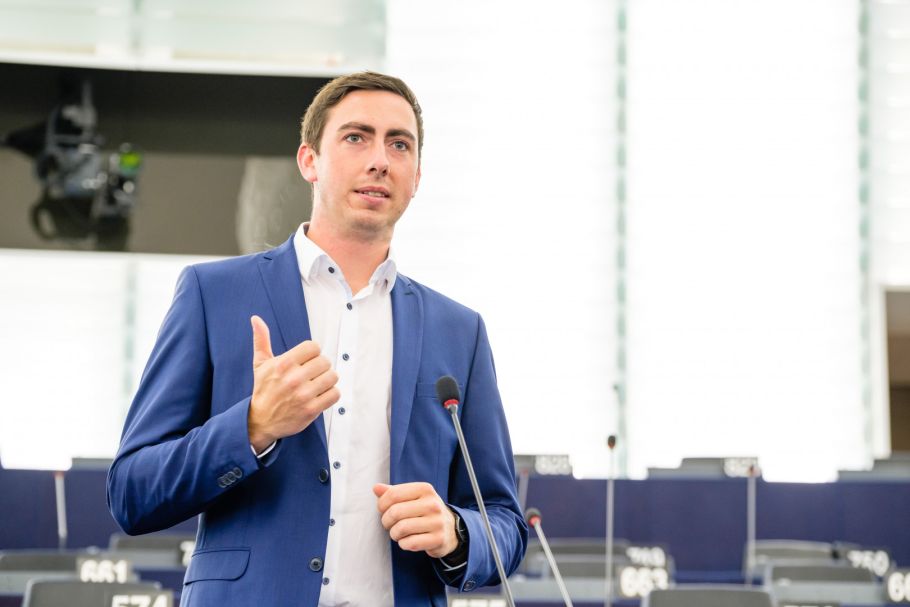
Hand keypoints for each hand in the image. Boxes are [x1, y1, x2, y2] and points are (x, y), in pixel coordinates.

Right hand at [247, 315, 339, 451]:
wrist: (261, 420)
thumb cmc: (263, 390)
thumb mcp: (260, 364)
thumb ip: (261, 340)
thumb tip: (256, 319)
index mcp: (283, 364)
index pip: (313, 347)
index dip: (313, 353)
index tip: (307, 360)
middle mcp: (293, 379)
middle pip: (325, 361)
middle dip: (320, 367)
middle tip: (312, 374)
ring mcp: (303, 395)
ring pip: (332, 377)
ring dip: (327, 380)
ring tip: (317, 384)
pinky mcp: (311, 410)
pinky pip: (334, 394)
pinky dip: (331, 394)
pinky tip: (320, 395)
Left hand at [373, 482, 458, 557]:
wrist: (450, 530)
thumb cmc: (425, 511)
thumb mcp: (412, 497)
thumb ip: (394, 492)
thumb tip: (376, 488)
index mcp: (425, 489)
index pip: (393, 494)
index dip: (382, 504)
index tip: (383, 510)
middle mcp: (433, 504)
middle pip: (395, 512)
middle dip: (386, 521)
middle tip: (389, 524)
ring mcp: (437, 522)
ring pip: (401, 529)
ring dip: (394, 534)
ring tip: (398, 533)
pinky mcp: (438, 539)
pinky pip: (409, 543)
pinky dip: (403, 544)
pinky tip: (407, 541)